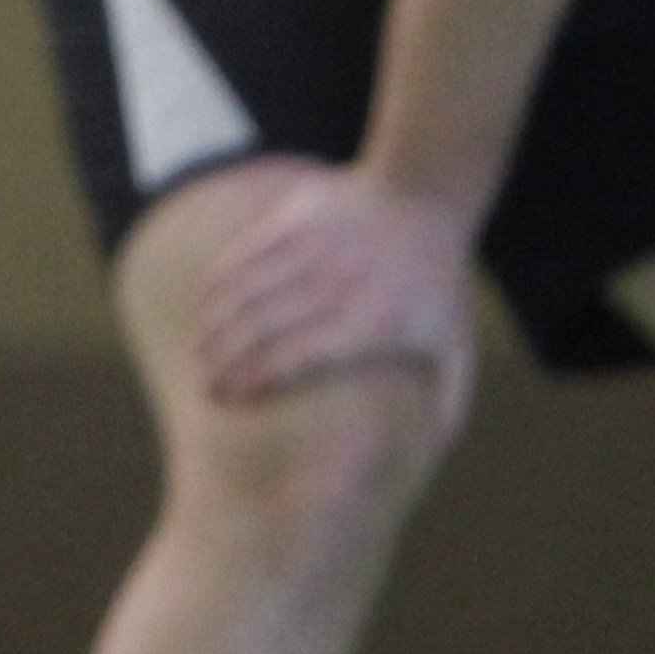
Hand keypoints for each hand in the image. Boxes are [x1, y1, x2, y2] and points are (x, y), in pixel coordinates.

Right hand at [193, 164, 476, 426]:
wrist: (425, 195)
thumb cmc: (436, 286)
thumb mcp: (455, 346)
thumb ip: (448, 404)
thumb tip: (431, 458)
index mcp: (369, 321)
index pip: (293, 356)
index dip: (252, 382)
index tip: (229, 403)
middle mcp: (336, 281)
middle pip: (259, 326)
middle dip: (223, 361)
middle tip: (206, 389)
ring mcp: (312, 244)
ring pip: (242, 288)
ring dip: (213, 324)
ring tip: (200, 355)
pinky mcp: (293, 216)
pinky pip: (242, 252)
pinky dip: (217, 283)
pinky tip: (206, 308)